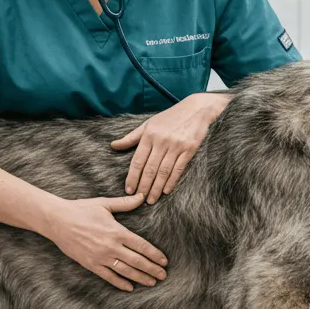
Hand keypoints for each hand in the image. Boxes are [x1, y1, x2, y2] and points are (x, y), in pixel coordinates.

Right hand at [41, 194, 167, 290]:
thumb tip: (142, 196)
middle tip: (163, 275)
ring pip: (125, 271)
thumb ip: (125, 203)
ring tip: (151, 282)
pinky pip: (108, 276)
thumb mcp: (104, 204)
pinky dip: (120, 283)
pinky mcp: (90, 264)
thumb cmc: (81, 209)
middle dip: (152, 269)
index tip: (164, 261)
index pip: (141, 246)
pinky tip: (130, 287)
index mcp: (117, 231)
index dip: (155, 255)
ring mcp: (100, 257)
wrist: (57, 220)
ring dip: (140, 277)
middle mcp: (111, 246)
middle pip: (137, 261)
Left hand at [111, 92, 230, 203]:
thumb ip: (131, 137)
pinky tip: (166, 191)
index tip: (129, 189)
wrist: (196, 109)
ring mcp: (176, 145)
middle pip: (150, 168)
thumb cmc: (170, 117)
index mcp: (149, 134)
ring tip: (151, 199)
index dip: (132, 177)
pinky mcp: (189, 149)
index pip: (138, 160)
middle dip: (144, 186)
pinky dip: (171, 181)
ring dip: (156, 188)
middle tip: (139, 199)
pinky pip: (178, 168)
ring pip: (163, 171)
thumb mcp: (148, 124)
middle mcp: (161, 140)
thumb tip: (113, 145)